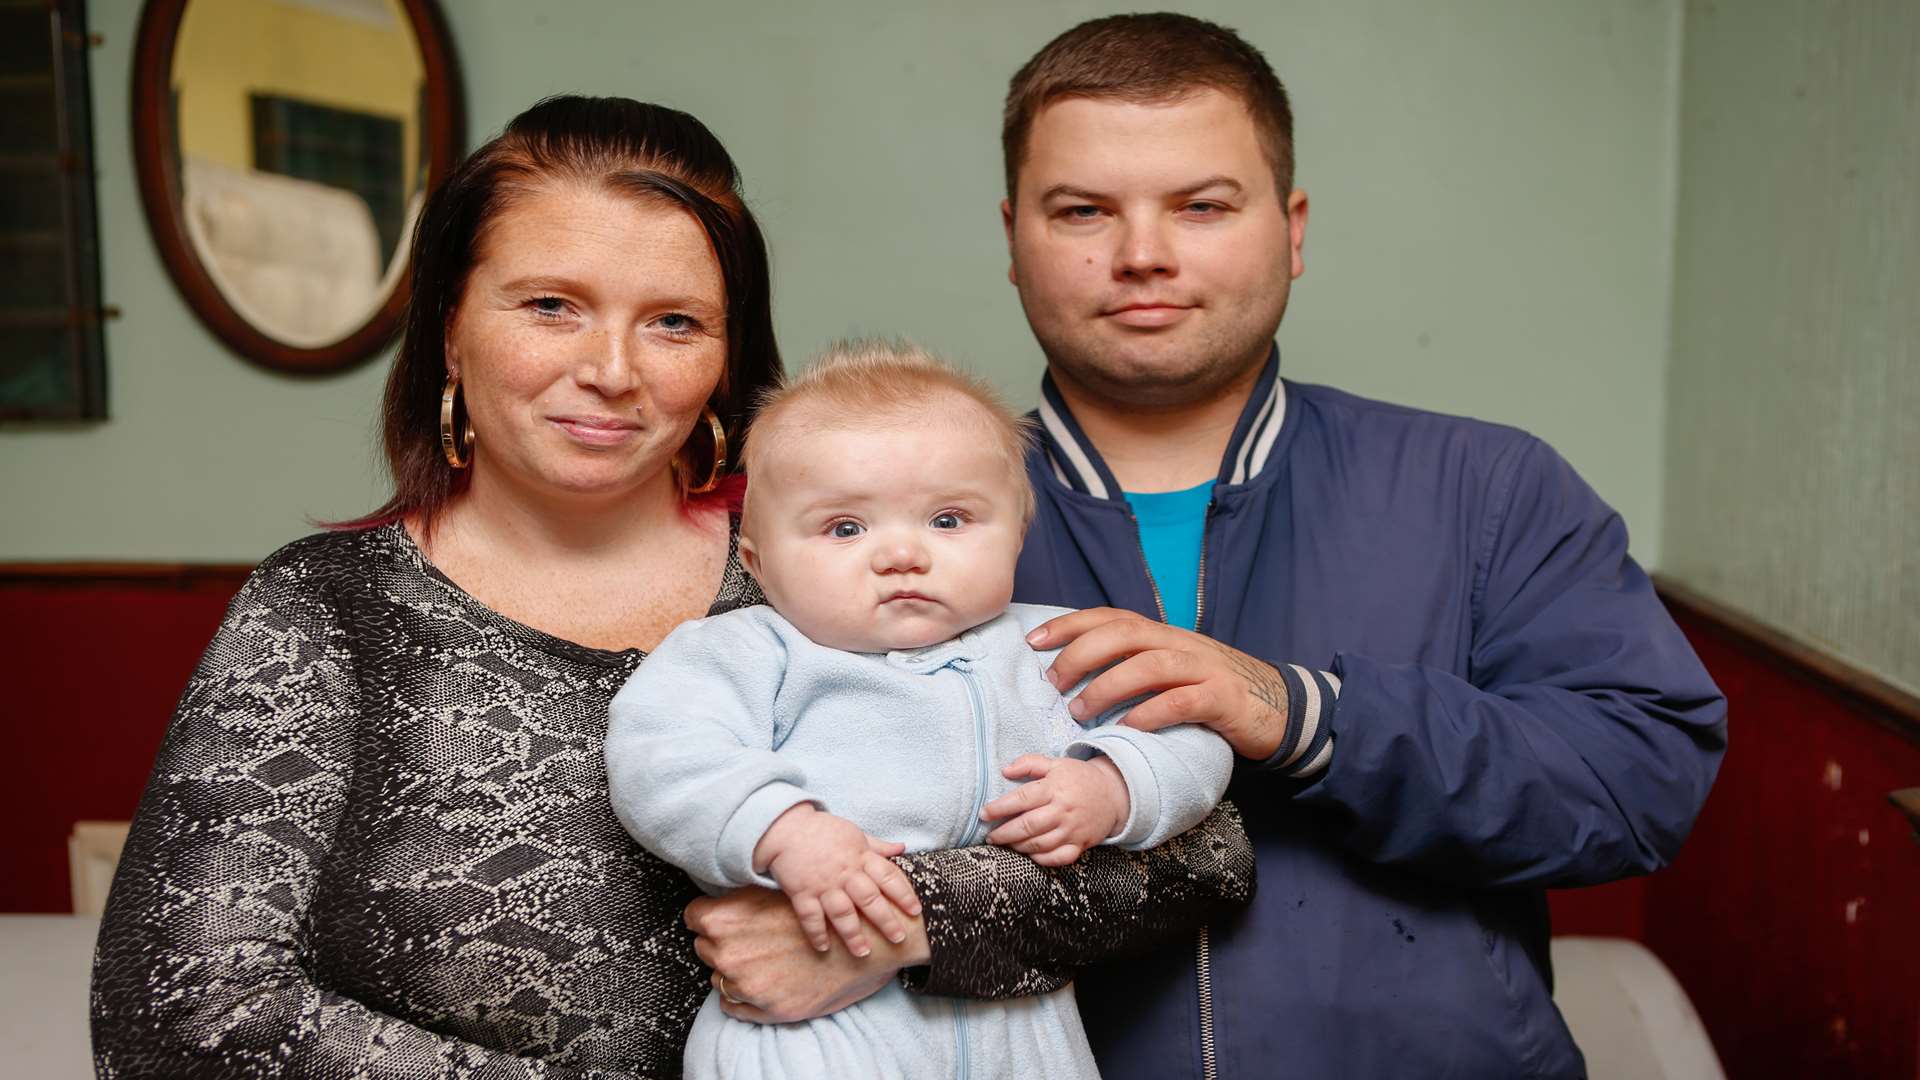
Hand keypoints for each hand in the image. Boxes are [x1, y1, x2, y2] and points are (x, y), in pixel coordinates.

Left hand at [686, 886, 929, 1023]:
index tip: (721, 919)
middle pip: (704, 948)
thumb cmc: (824, 908)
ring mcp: (747, 984)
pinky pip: (731, 1006)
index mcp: (728, 918)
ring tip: (761, 960)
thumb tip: (725, 898)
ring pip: (718, 978)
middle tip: (748, 938)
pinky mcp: (767, 1009)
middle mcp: (729, 953)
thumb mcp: (777, 891)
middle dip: (722, 943)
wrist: (868, 937)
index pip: (693, 917)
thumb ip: (745, 897)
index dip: (708, 917)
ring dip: (734, 971)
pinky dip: (742, 997)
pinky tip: (762, 981)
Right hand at [753, 804, 920, 956]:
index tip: (915, 911)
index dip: (904, 894)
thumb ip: (878, 846)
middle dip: (885, 920)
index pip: (888, 876)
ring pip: (842, 912)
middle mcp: (844, 873)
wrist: (786, 827)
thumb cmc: (823, 830)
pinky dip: (816, 932)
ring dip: (853, 934)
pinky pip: (810, 916)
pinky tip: (824, 947)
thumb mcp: (855, 832)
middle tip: (899, 938)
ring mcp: (823, 885)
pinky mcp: (801, 892)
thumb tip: (902, 848)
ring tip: (863, 952)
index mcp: (860, 857)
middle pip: (869, 899)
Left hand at [980, 754, 1128, 864]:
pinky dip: (1042, 859)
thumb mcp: (1056, 763)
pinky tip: (1030, 855)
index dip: (999, 808)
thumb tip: (1004, 770)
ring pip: (1040, 844)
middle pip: (1028, 826)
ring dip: (1018, 847)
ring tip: (1006, 844)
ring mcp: (1072, 829)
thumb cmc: (1079, 777)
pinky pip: (1059, 857)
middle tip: (990, 836)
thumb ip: (1029, 763)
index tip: (984, 814)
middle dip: (1004, 833)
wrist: (1114, 793)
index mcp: (1054, 788)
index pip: (1021, 799)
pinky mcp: (1080, 844)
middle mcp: (1062, 810)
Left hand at [1029, 607, 1289, 758]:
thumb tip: (1079, 673)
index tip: (1035, 641)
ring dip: (1108, 686)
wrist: (1279, 705)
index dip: (1071, 625)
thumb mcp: (1173, 670)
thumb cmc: (1213, 690)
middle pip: (1124, 634)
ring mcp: (1203, 669)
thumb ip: (1135, 665)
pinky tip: (1127, 728)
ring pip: (1149, 665)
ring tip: (1080, 712)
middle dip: (1081, 655)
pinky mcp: (1222, 698)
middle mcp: (1180, 643)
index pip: (1111, 618)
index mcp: (1164, 634)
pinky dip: (1149, 713)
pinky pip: (1180, 702)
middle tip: (1053, 683)